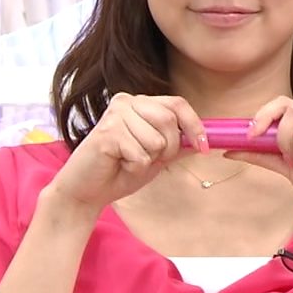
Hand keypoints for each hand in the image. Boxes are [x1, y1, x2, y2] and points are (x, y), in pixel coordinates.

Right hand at [46, 93, 205, 214]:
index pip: (177, 104)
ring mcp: (115, 115)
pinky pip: (141, 155)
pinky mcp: (107, 133)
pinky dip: (135, 168)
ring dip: (149, 160)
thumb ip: (177, 145)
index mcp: (139, 103)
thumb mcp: (156, 156)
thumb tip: (206, 139)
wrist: (87, 190)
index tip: (204, 147)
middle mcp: (126, 102)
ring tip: (128, 161)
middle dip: (168, 148)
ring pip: (157, 140)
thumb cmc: (119, 171)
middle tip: (150, 160)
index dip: (195, 125)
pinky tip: (118, 165)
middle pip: (170, 120)